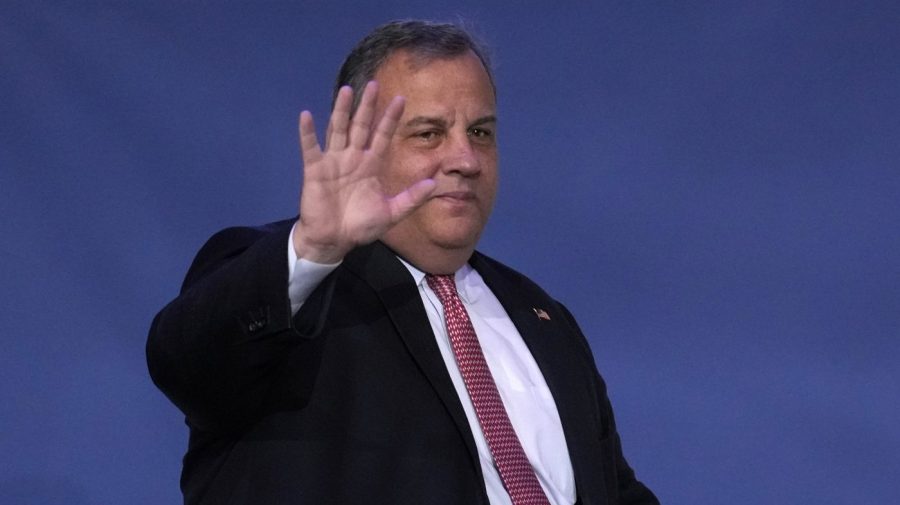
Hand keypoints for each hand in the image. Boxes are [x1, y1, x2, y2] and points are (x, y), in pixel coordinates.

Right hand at [292, 81, 435, 263]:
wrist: (334, 240)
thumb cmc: (361, 226)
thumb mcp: (391, 213)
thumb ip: (412, 198)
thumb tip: (435, 184)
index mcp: (371, 165)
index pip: (383, 136)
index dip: (390, 118)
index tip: (401, 99)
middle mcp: (353, 158)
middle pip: (361, 126)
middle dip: (368, 106)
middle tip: (374, 84)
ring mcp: (333, 161)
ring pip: (338, 130)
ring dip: (341, 110)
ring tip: (346, 91)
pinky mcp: (315, 170)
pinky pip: (310, 148)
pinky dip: (308, 132)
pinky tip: (306, 115)